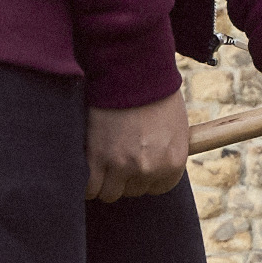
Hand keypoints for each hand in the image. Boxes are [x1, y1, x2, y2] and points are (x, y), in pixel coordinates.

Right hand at [87, 89, 196, 203]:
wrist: (131, 70)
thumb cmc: (154, 91)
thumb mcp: (175, 125)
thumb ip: (167, 150)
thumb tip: (155, 163)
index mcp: (173, 162)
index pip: (157, 188)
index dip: (144, 177)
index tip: (135, 166)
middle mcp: (150, 169)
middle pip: (132, 191)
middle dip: (124, 177)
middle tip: (116, 154)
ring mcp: (122, 165)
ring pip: (108, 193)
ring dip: (103, 181)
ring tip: (100, 162)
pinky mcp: (97, 157)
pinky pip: (89, 188)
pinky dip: (86, 182)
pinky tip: (86, 167)